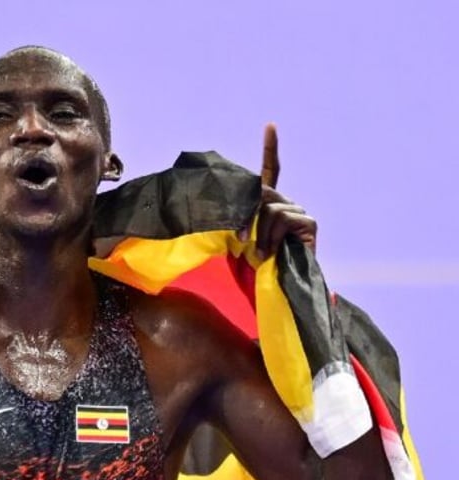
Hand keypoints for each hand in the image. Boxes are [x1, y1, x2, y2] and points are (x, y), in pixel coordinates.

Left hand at [248, 124, 316, 258]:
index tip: (270, 126)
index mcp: (270, 203)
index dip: (271, 148)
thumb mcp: (240, 235)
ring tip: (259, 253)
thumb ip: (239, 215)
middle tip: (238, 238)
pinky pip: (281, 218)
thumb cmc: (253, 266)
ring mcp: (299, 212)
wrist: (273, 286)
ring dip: (258, 234)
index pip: (272, 170)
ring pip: (269, 208)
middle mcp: (286, 204)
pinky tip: (271, 253)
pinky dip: (271, 237)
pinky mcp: (309, 223)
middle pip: (261, 192)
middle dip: (245, 215)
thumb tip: (237, 199)